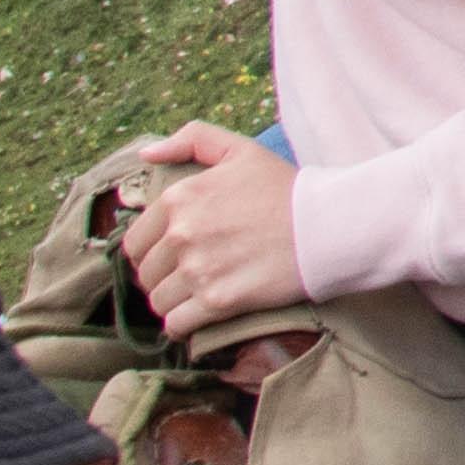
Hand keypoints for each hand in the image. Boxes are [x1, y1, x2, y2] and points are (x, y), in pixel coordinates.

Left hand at [115, 128, 306, 328]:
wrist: (329, 224)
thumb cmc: (285, 187)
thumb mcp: (240, 150)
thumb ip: (191, 140)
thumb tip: (145, 156)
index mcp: (178, 199)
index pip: (135, 241)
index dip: (150, 251)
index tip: (171, 256)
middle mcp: (181, 235)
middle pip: (145, 274)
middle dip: (161, 277)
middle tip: (187, 276)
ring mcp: (199, 270)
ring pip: (158, 301)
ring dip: (172, 301)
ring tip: (194, 296)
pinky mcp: (219, 301)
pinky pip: (176, 324)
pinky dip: (181, 324)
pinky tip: (197, 316)